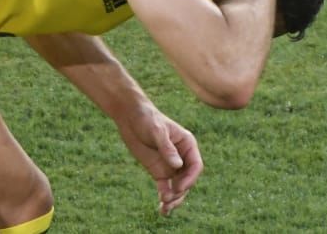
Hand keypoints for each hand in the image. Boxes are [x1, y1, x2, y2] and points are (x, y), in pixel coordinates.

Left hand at [113, 101, 202, 215]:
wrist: (130, 118)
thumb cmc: (147, 118)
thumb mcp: (157, 131)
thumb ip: (167, 148)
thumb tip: (178, 166)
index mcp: (187, 145)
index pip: (196, 166)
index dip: (190, 179)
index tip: (179, 187)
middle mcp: (182, 157)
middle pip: (188, 180)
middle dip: (180, 192)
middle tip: (168, 199)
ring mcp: (171, 166)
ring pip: (178, 187)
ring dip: (174, 199)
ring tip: (165, 209)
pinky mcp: (159, 172)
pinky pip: (166, 188)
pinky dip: (165, 197)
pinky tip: (161, 209)